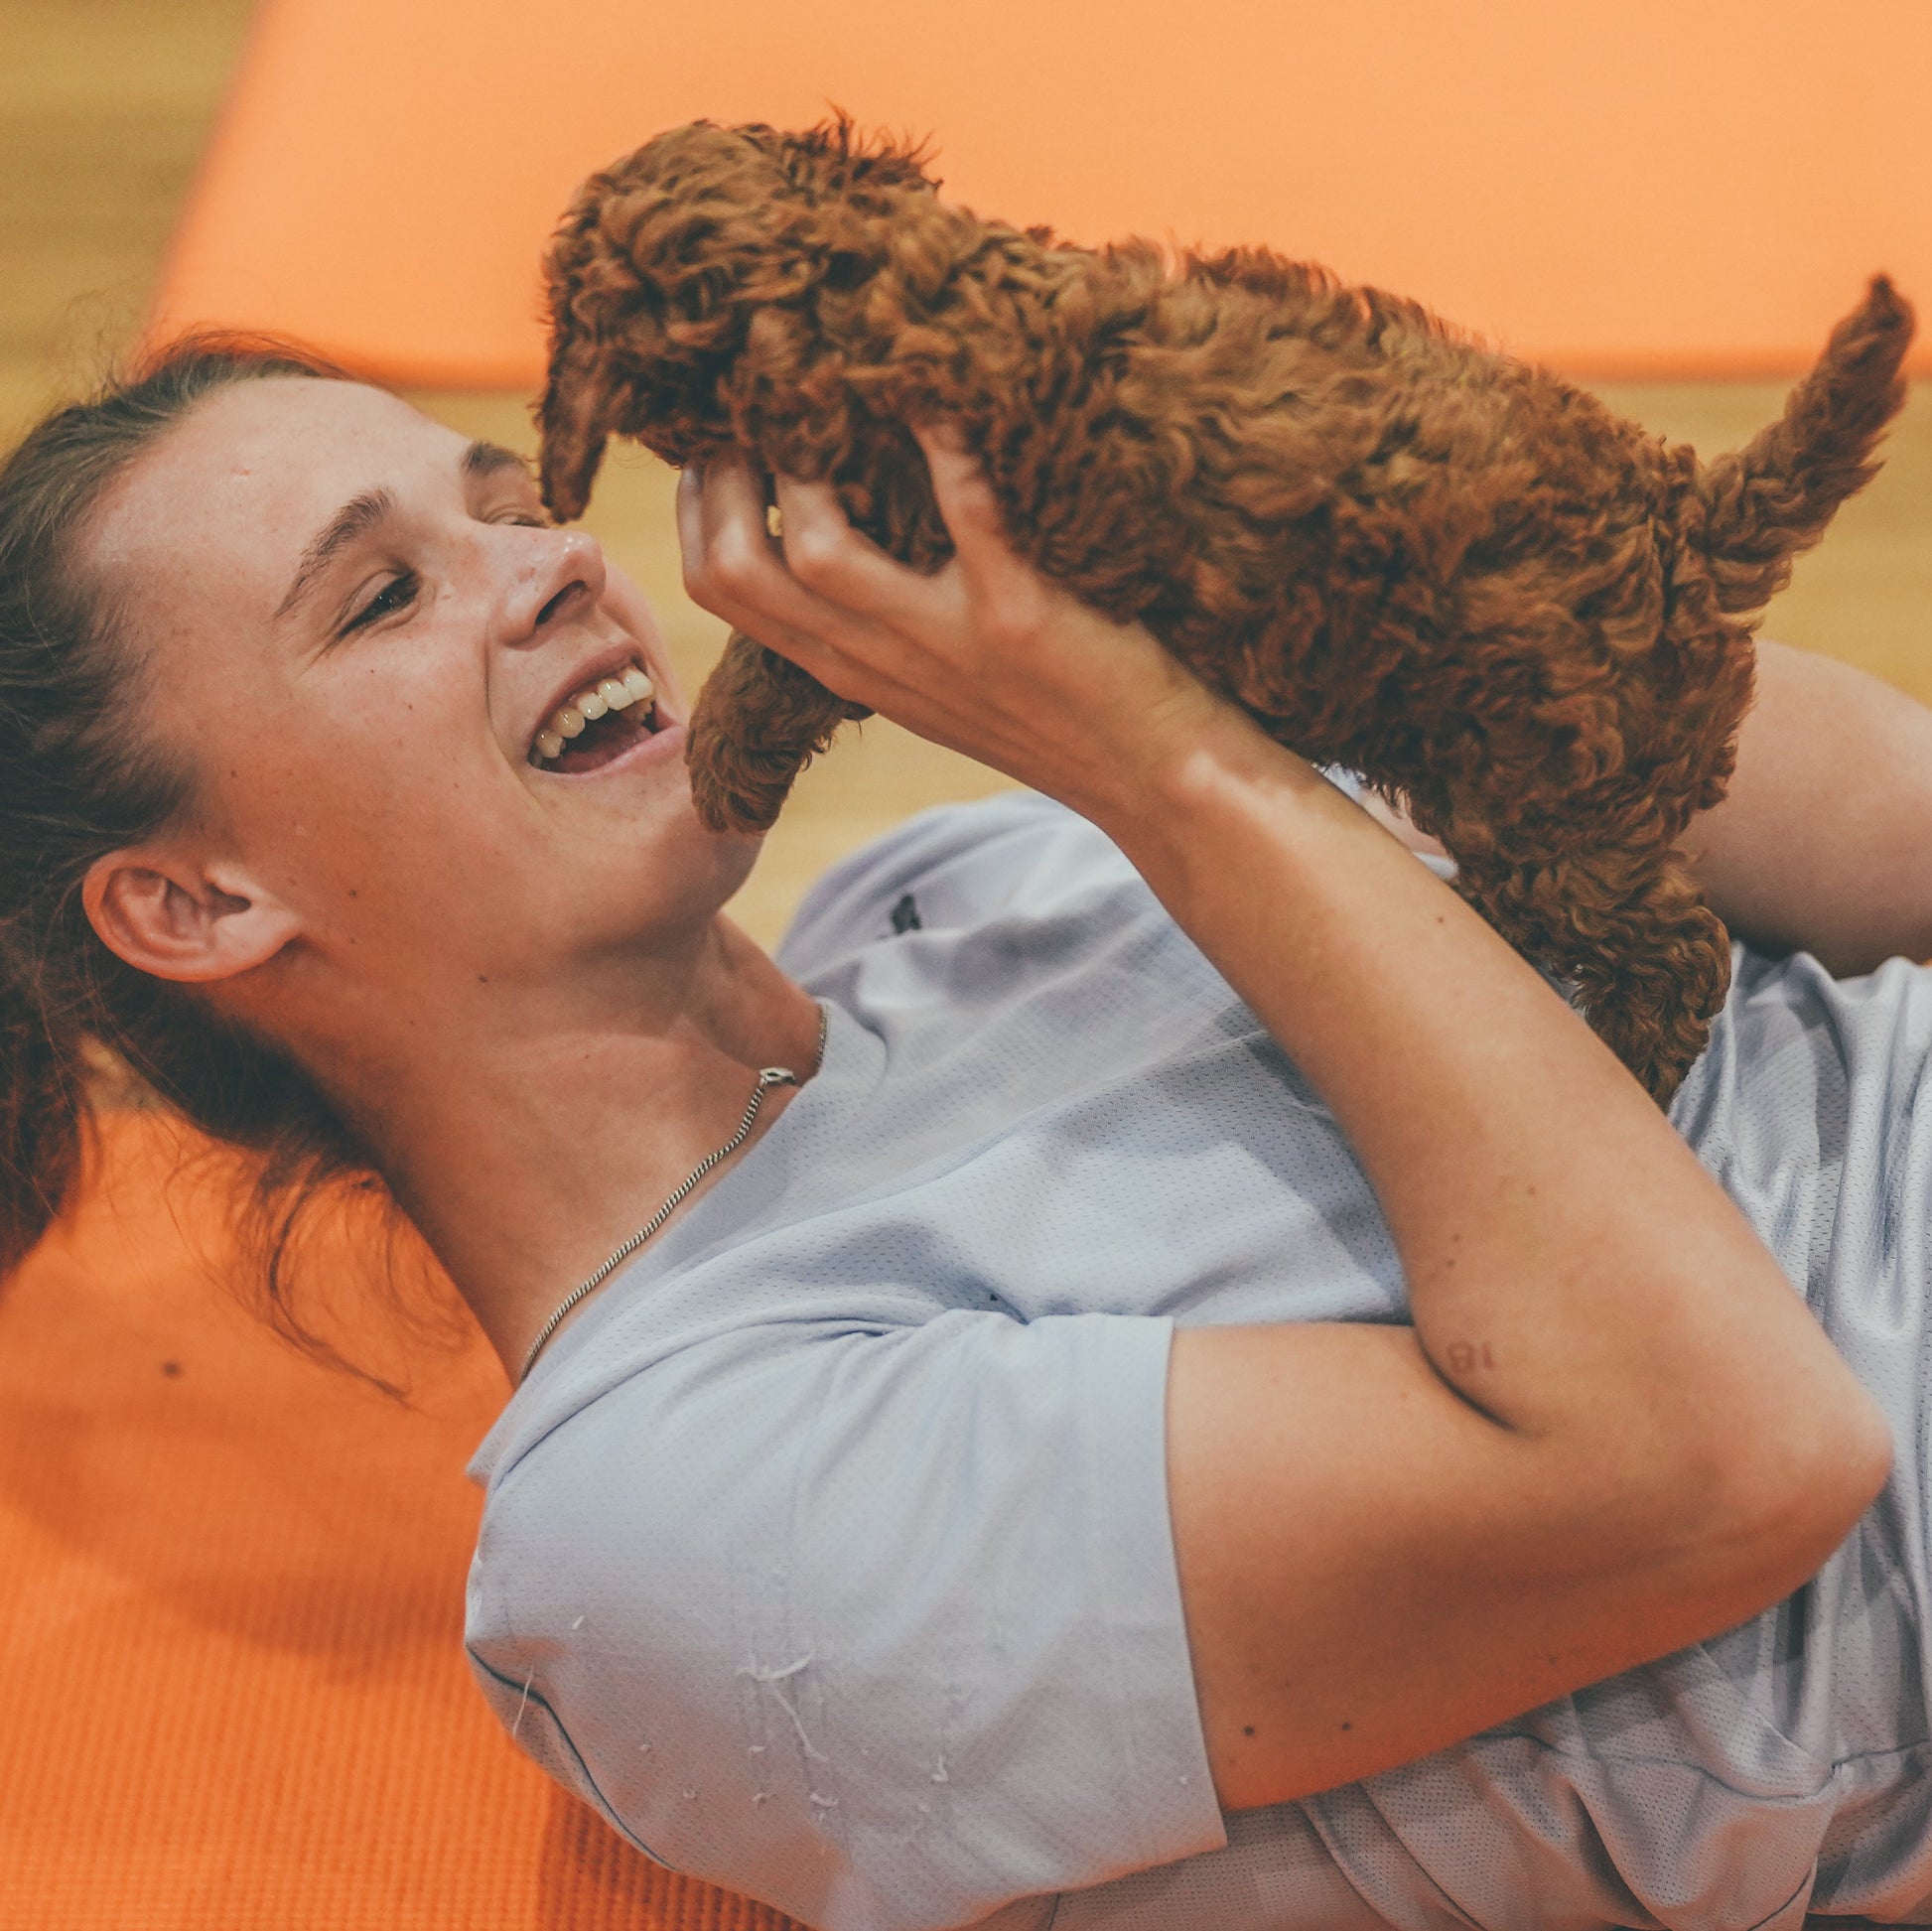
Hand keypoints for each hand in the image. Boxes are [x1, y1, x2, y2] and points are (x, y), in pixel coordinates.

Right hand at [674, 428, 1230, 819]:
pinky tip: (944, 388)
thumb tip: (848, 513)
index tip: (716, 437)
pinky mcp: (1022, 616)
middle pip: (742, 572)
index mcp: (852, 669)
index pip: (723, 591)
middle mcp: (881, 660)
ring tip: (832, 391)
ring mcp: (947, 641)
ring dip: (809, 462)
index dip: (698, 507)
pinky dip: (947, 440)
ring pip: (818, 550)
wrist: (1158, 779)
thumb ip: (885, 617)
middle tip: (753, 398)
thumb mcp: (941, 680)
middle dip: (725, 474)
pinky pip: (965, 510)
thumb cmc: (1057, 713)